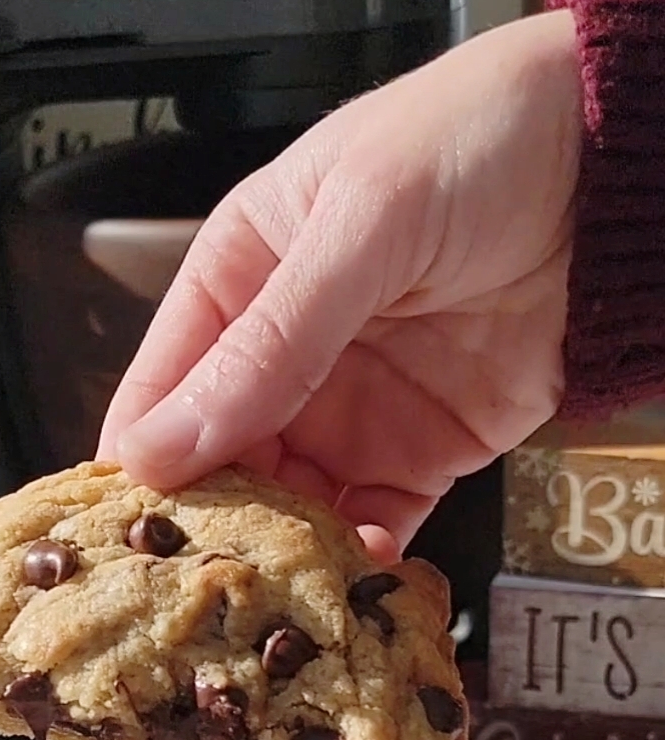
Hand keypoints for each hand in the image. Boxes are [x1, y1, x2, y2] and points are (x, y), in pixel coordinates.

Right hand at [98, 11, 581, 554]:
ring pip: (289, 508)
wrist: (611, 165)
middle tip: (204, 590)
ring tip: (278, 597)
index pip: (160, 389)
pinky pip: (372, 526)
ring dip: (283, 555)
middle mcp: (282, 357)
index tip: (128, 530)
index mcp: (237, 281)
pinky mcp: (419, 454)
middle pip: (219, 465)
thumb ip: (271, 343)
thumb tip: (167, 445)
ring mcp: (349, 411)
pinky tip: (353, 586)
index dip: (142, 462)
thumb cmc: (475, 142)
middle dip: (211, 527)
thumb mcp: (359, 226)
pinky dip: (360, 564)